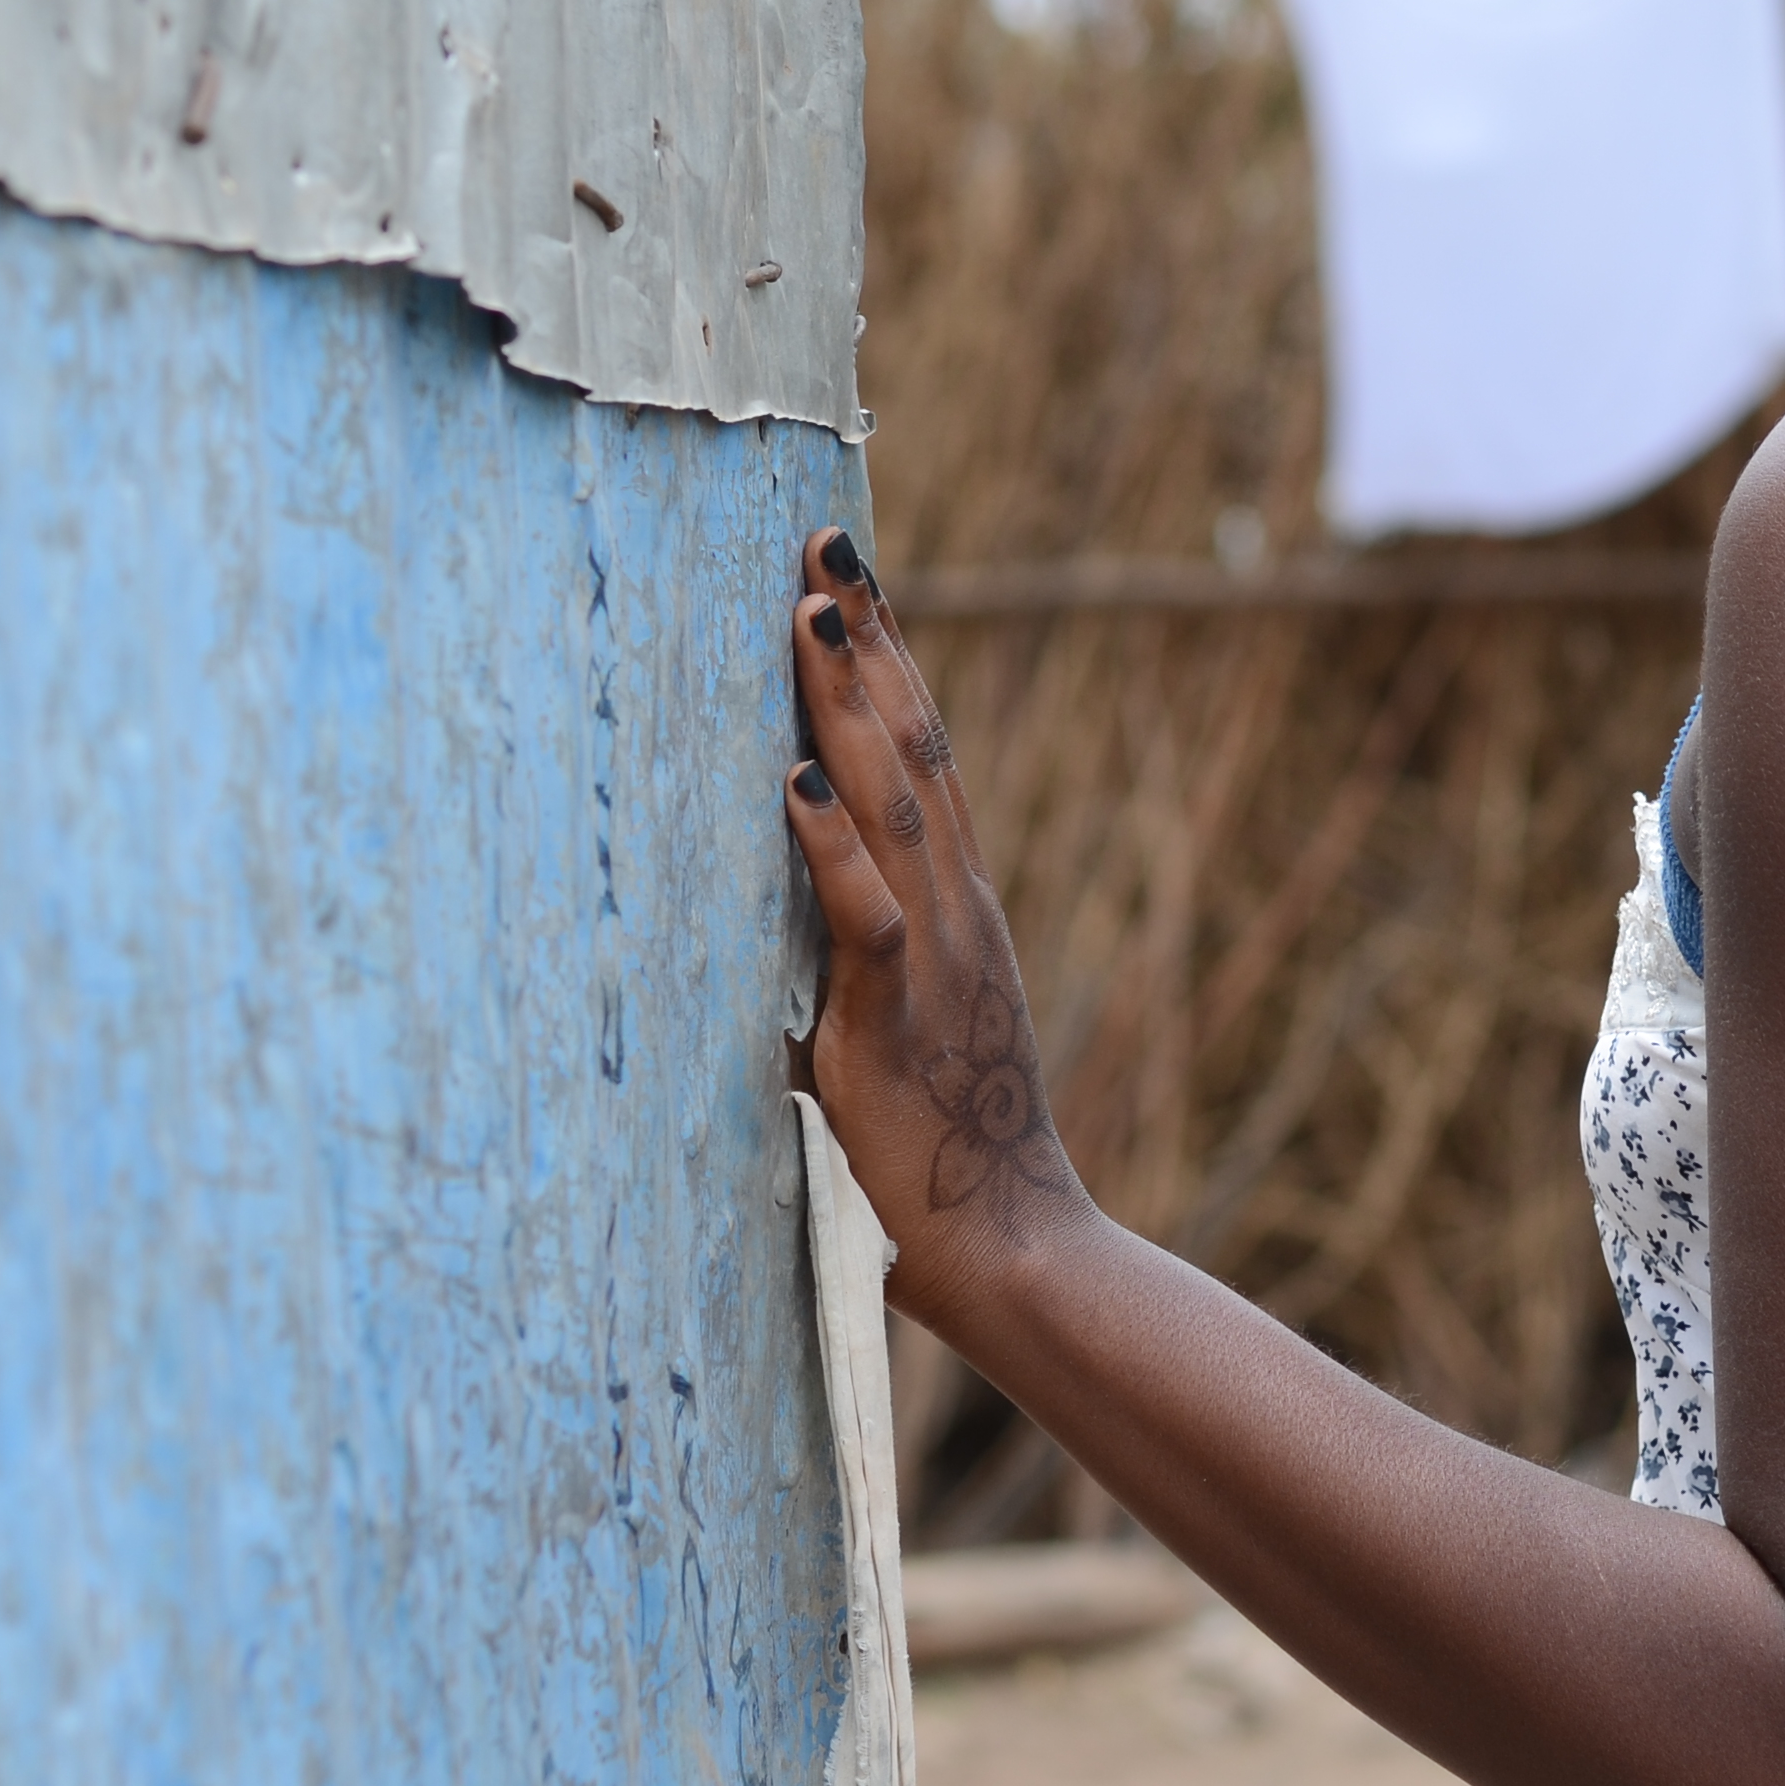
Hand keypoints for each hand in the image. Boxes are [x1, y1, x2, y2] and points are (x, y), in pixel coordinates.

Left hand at [783, 527, 1094, 1314]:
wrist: (1011, 1242)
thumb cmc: (940, 1150)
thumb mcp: (894, 1025)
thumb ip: (848, 965)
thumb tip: (774, 937)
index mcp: (957, 905)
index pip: (925, 756)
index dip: (890, 661)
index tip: (850, 577)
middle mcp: (955, 908)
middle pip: (915, 747)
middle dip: (868, 641)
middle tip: (826, 543)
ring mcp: (936, 956)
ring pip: (895, 804)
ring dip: (848, 705)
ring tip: (807, 613)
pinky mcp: (900, 1017)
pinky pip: (865, 917)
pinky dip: (828, 846)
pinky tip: (791, 783)